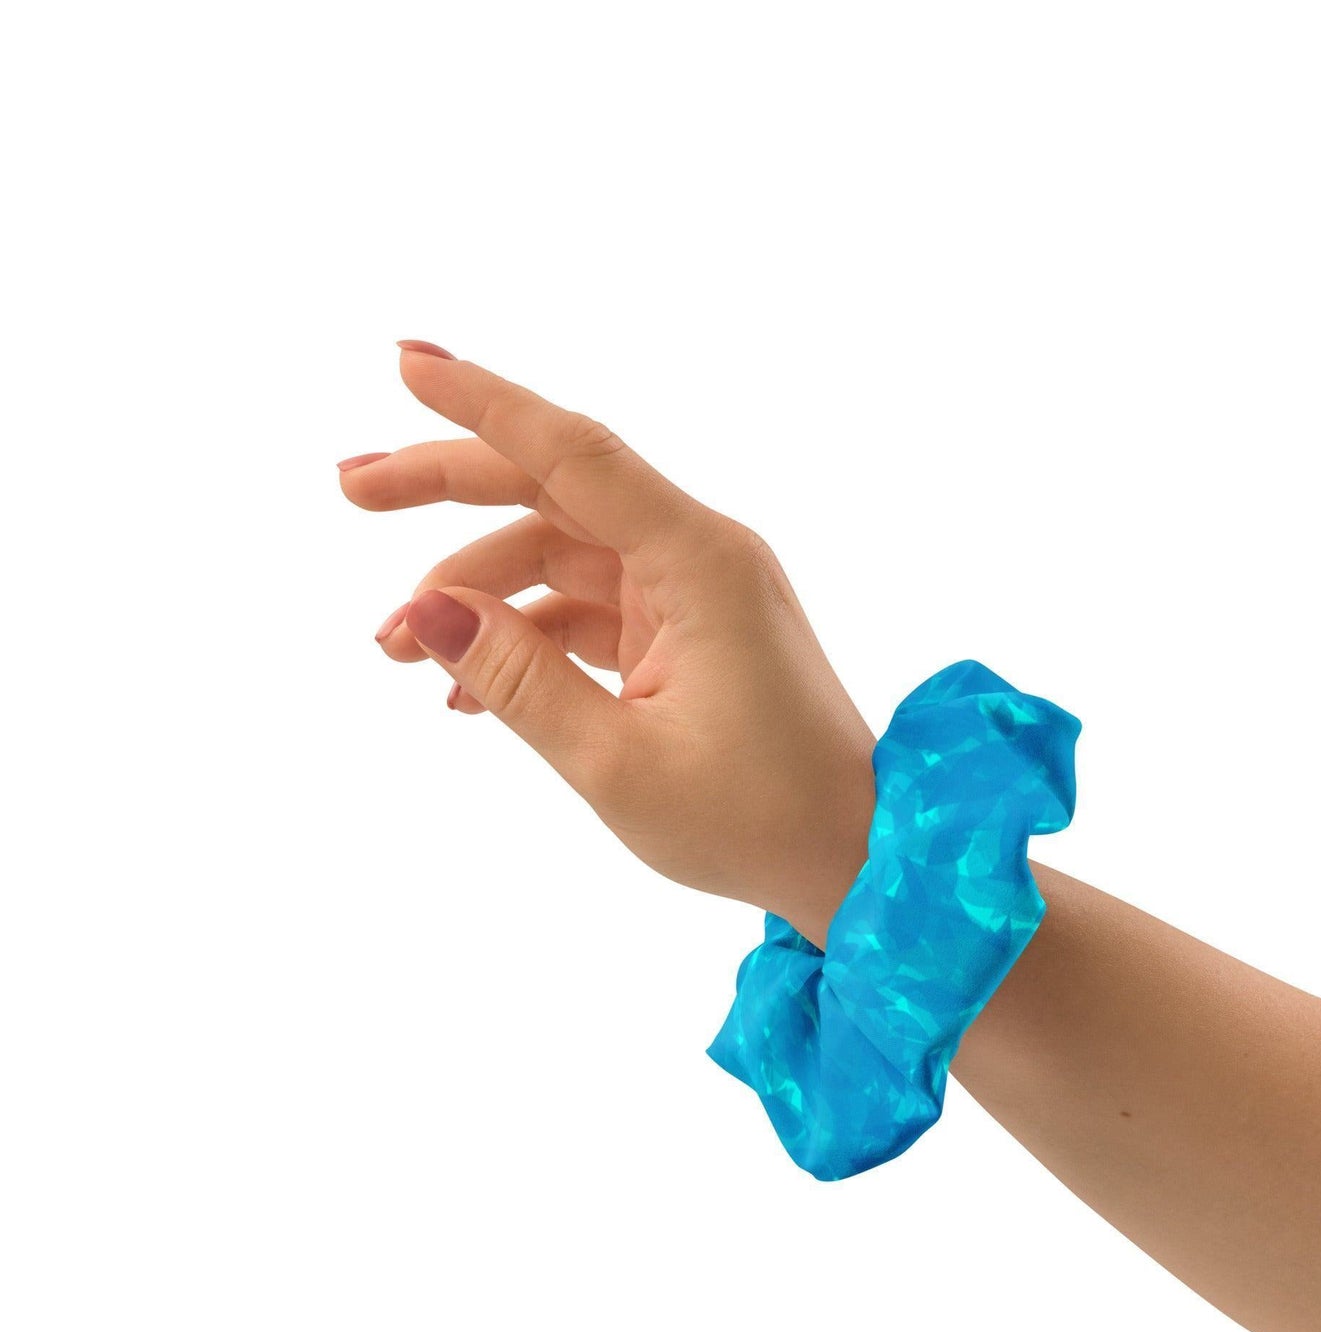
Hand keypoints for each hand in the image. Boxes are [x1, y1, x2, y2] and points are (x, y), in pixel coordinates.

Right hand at [341, 341, 876, 948]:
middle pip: (555, 489)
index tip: (406, 364)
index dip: (485, 403)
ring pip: (560, 555)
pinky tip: (464, 689)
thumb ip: (517, 681)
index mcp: (699, 562)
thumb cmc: (756, 819)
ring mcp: (692, 595)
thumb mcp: (617, 762)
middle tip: (348, 487)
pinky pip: (585, 609)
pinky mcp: (685, 634)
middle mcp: (698, 557)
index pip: (575, 453)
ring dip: (476, 590)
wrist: (851, 857)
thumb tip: (425, 610)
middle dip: (449, 488)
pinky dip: (524, 636)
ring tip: (393, 647)